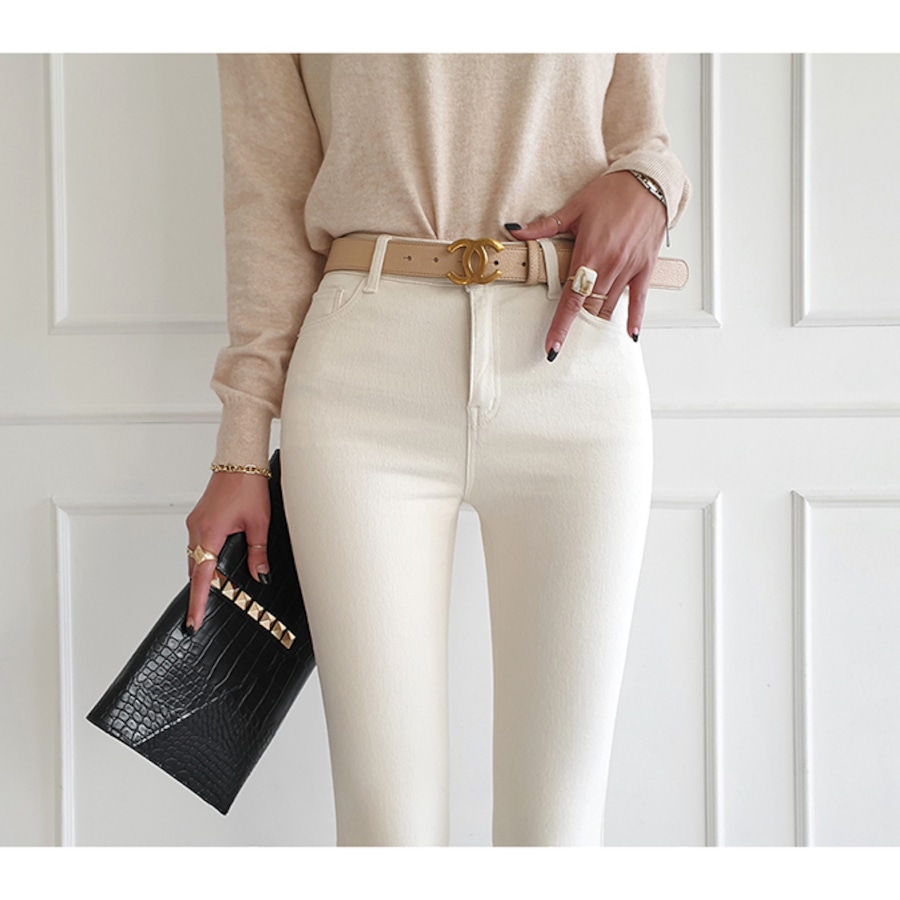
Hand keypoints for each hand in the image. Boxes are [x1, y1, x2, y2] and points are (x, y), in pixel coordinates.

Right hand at [184, 471, 270, 632]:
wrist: (239, 461)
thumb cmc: (249, 486)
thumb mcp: (259, 523)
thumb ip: (258, 553)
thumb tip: (259, 575)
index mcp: (210, 533)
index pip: (202, 577)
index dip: (198, 602)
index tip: (194, 621)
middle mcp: (197, 529)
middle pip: (196, 569)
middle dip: (202, 589)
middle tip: (207, 610)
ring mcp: (195, 523)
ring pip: (195, 557)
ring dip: (204, 572)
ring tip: (217, 587)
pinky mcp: (198, 518)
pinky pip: (197, 544)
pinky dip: (205, 556)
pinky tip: (217, 560)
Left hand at [507, 170, 666, 356]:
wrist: (649, 181)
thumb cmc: (613, 192)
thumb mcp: (575, 207)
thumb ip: (545, 227)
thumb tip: (516, 232)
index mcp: (589, 254)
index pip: (571, 300)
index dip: (561, 327)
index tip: (552, 347)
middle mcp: (610, 266)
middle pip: (589, 307)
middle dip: (578, 321)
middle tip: (567, 333)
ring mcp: (629, 268)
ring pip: (610, 305)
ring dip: (597, 316)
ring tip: (588, 325)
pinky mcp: (646, 268)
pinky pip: (640, 300)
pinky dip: (635, 319)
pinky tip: (630, 335)